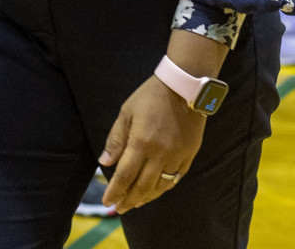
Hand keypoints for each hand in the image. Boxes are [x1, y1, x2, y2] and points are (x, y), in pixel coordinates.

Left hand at [98, 75, 205, 212]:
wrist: (184, 87)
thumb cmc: (150, 96)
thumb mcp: (126, 112)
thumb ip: (116, 139)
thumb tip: (105, 162)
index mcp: (141, 143)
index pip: (125, 175)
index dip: (116, 191)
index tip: (108, 202)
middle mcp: (160, 154)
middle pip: (142, 186)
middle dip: (129, 200)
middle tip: (119, 209)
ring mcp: (177, 156)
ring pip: (160, 186)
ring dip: (146, 198)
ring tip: (135, 203)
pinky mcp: (189, 155)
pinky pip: (176, 179)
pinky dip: (164, 188)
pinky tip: (155, 191)